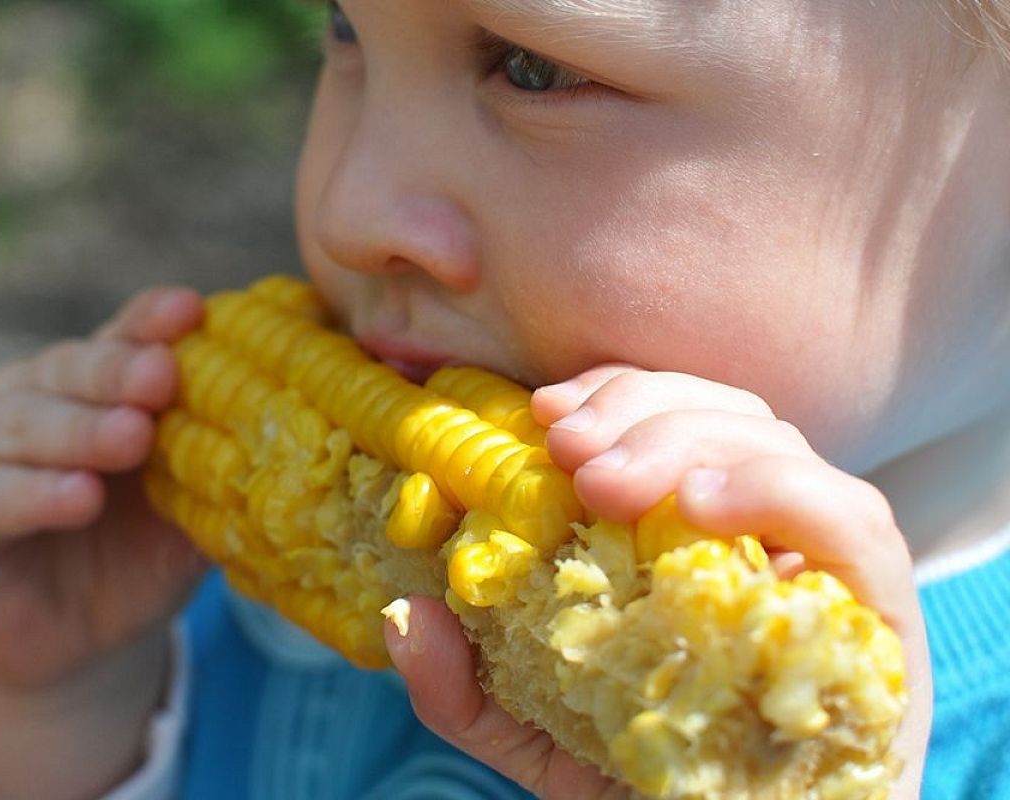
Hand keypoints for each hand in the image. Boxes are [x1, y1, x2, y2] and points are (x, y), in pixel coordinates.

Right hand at [0, 286, 208, 689]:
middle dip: (117, 372)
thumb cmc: (142, 558)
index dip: (150, 323)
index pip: (120, 340)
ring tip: (131, 437)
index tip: (191, 310)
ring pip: (20, 424)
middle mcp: (27, 399)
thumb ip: (225, 464)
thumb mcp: (192, 508)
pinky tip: (77, 497)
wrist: (79, 646)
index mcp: (90, 386)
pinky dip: (30, 495)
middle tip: (163, 375)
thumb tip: (304, 426)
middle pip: (68, 371)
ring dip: (79, 430)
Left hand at [388, 364, 931, 799]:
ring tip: (604, 479)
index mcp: (693, 533)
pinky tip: (700, 502)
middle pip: (722, 414)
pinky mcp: (876, 612)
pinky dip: (778, 490)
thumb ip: (469, 686)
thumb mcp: (536, 735)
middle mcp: (765, 532)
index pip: (670, 417)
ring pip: (777, 443)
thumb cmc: (644, 784)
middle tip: (566, 449)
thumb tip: (408, 617)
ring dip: (685, 437)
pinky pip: (852, 522)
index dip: (612, 394)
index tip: (543, 411)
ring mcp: (823, 564)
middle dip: (638, 410)